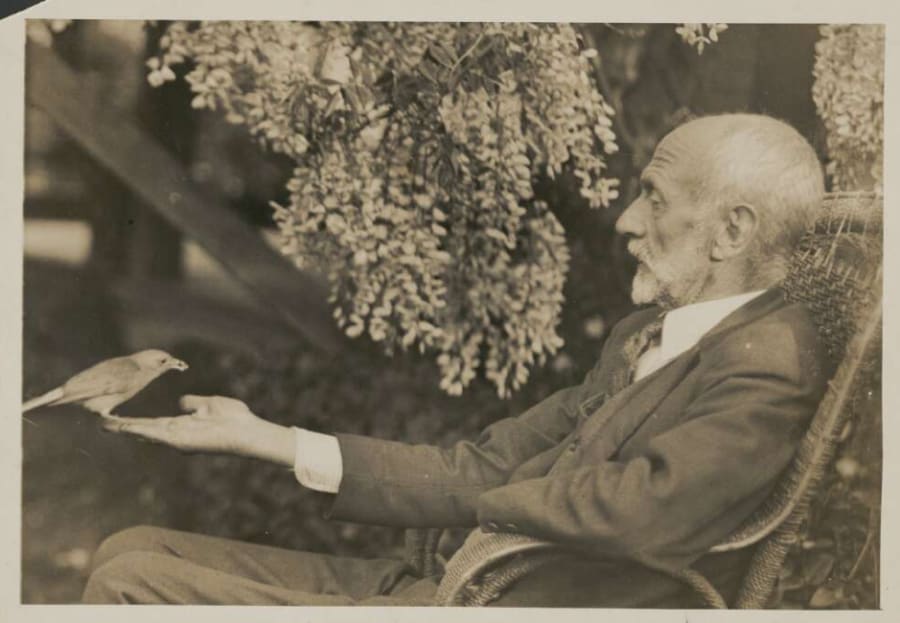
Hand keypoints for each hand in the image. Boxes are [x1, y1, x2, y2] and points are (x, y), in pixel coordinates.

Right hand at [101, 395, 293, 464]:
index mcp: (181, 426)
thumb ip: (193, 404)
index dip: (134, 422)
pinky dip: (142, 431)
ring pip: (147, 433)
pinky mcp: (183, 442)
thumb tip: (181, 402)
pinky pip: (159, 435)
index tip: (115, 418)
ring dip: (126, 429)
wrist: (247, 430)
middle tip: (101, 423)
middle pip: (144, 430)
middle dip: (123, 427)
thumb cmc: (234, 419)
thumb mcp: (209, 405)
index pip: (152, 423)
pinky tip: (128, 428)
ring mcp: (178, 439)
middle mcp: (177, 434)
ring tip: (105, 425)